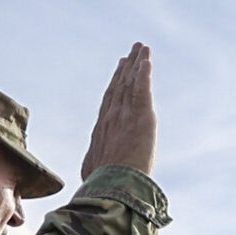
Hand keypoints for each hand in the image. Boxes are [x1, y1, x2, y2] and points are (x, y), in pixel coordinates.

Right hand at [79, 43, 156, 178]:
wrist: (111, 186)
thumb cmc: (101, 185)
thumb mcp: (91, 172)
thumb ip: (93, 165)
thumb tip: (89, 172)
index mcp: (102, 130)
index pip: (110, 101)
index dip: (115, 83)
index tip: (120, 70)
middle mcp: (111, 117)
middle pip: (120, 85)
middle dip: (126, 67)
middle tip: (132, 52)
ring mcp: (124, 115)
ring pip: (131, 82)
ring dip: (137, 63)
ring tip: (142, 48)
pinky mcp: (140, 116)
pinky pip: (142, 88)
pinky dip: (143, 73)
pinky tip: (146, 60)